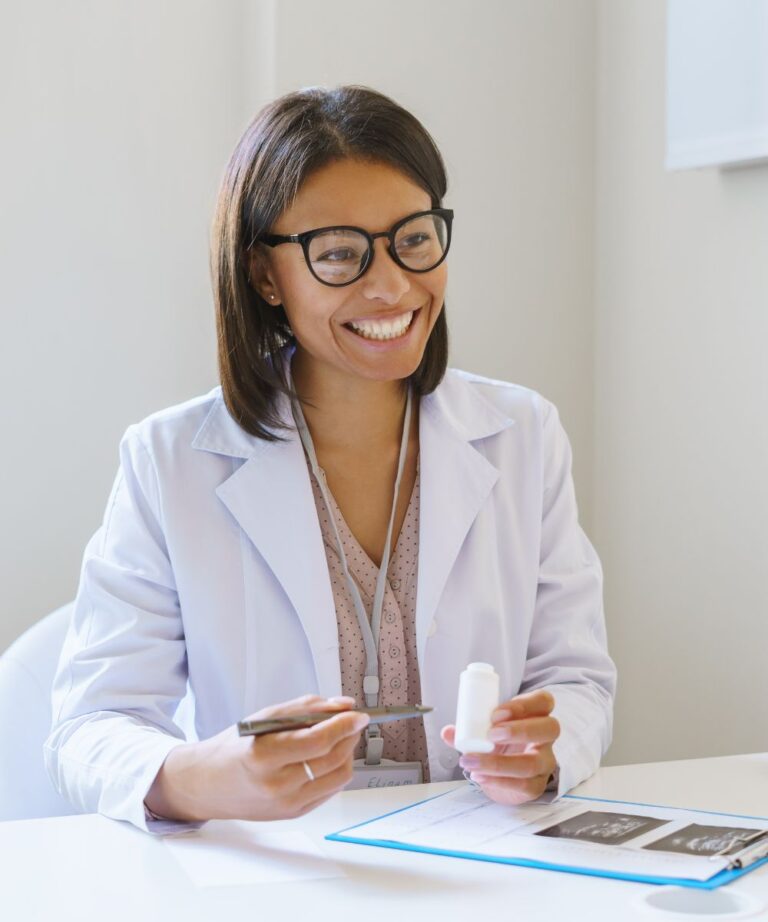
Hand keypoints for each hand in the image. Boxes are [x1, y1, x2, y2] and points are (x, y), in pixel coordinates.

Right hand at [145, 694, 368, 821]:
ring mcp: (286, 804)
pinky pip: (329, 791)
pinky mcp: (293, 814)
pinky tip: (326, 757)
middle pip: (332, 759)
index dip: (344, 725)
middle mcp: (275, 784)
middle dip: (350, 736)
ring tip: (339, 738)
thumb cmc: (235, 747)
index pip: (317, 741)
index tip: (358, 713)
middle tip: (352, 721)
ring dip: (347, 754)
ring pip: (338, 777)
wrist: (208, 784)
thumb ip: (307, 708)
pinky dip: (336, 771)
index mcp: (264, 755)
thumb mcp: (266, 716)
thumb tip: (344, 705)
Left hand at [440, 689, 558, 805]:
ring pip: (534, 762)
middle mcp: (545, 737)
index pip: (543, 701)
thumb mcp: (484, 731)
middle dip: (520, 730)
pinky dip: (498, 781)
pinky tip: (480, 776)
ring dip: (498, 763)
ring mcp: (545, 762)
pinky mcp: (537, 786)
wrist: (503, 777)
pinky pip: (524, 785)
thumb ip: (466, 730)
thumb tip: (447, 731)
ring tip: (471, 761)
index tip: (495, 714)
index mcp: (535, 714)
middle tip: (490, 735)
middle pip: (550, 727)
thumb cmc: (498, 744)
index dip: (524, 705)